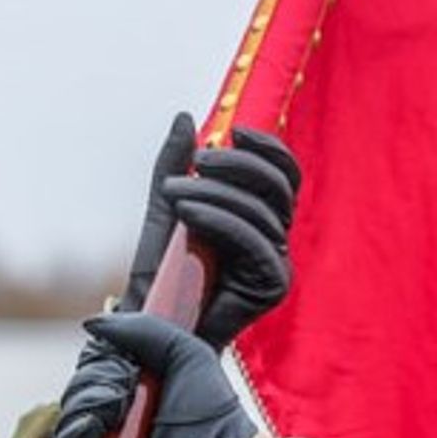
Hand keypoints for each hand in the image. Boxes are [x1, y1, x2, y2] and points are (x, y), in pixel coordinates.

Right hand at [53, 313, 253, 437]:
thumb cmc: (211, 412)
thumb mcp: (184, 352)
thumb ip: (142, 329)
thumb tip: (90, 323)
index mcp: (133, 388)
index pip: (92, 364)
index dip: (99, 359)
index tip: (124, 363)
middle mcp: (115, 417)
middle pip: (77, 387)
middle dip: (96, 381)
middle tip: (125, 390)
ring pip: (69, 415)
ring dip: (88, 405)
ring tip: (117, 411)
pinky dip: (76, 435)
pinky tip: (95, 429)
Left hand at [118, 113, 299, 345]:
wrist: (153, 320)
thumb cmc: (163, 267)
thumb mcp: (167, 204)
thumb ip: (176, 163)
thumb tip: (185, 117)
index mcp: (261, 217)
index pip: (283, 173)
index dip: (267, 147)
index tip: (234, 130)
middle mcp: (276, 239)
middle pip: (278, 186)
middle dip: (238, 165)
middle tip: (197, 161)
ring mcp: (278, 263)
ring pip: (261, 210)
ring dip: (215, 193)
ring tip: (173, 192)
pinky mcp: (273, 285)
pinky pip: (254, 240)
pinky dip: (219, 219)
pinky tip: (188, 215)